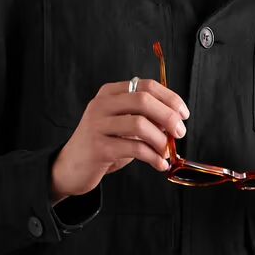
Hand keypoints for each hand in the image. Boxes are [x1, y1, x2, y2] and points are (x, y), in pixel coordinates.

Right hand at [50, 78, 189, 204]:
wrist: (70, 168)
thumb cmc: (102, 145)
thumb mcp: (121, 125)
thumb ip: (143, 118)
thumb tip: (175, 121)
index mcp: (110, 93)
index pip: (146, 86)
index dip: (170, 98)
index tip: (183, 114)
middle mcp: (102, 105)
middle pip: (144, 101)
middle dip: (168, 116)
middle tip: (179, 132)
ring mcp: (98, 125)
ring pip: (140, 125)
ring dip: (160, 140)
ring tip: (167, 152)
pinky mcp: (99, 148)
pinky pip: (134, 149)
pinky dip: (153, 157)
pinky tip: (159, 164)